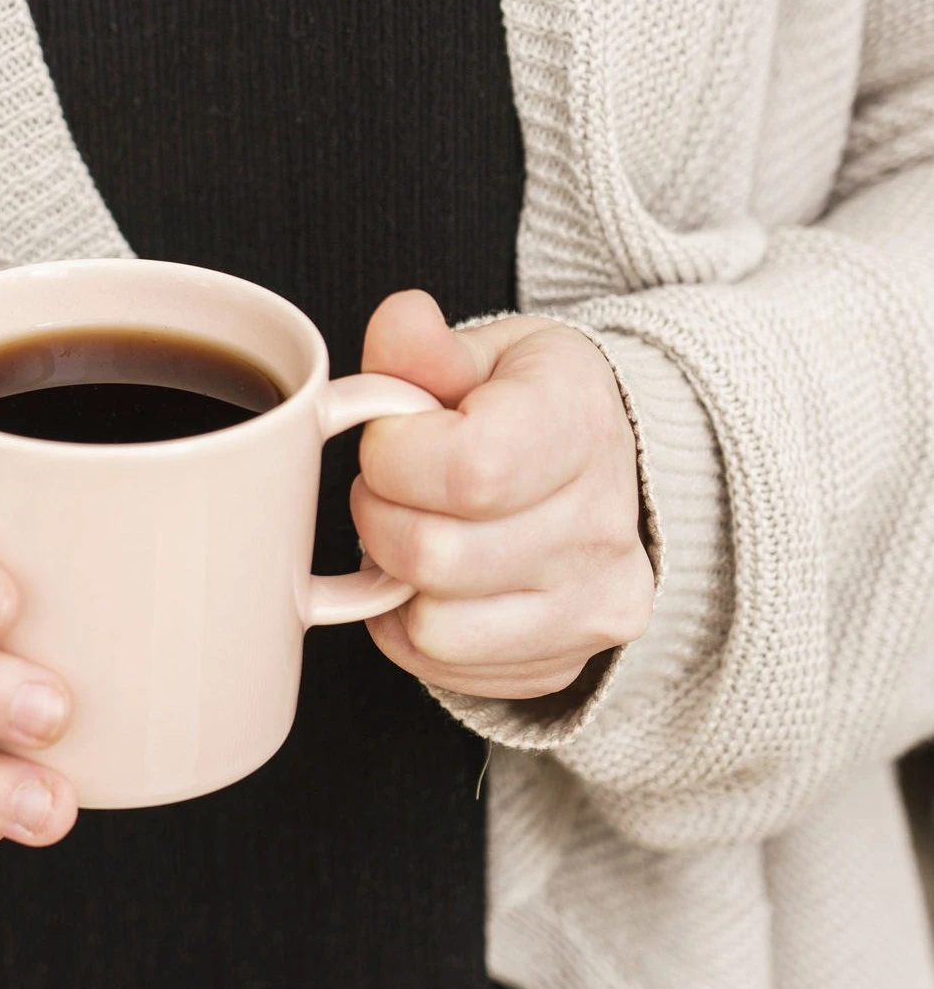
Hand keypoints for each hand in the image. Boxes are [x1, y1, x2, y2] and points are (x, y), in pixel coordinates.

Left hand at [353, 291, 653, 699]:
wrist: (609, 474)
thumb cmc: (530, 408)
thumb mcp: (485, 354)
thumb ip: (425, 347)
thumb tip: (399, 323)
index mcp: (582, 422)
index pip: (469, 470)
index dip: (394, 458)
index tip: (392, 439)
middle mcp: (603, 525)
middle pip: (434, 555)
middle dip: (379, 515)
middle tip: (393, 487)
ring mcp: (592, 604)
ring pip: (433, 623)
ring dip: (395, 578)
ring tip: (420, 529)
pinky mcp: (565, 661)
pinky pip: (441, 665)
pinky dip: (411, 626)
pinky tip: (436, 580)